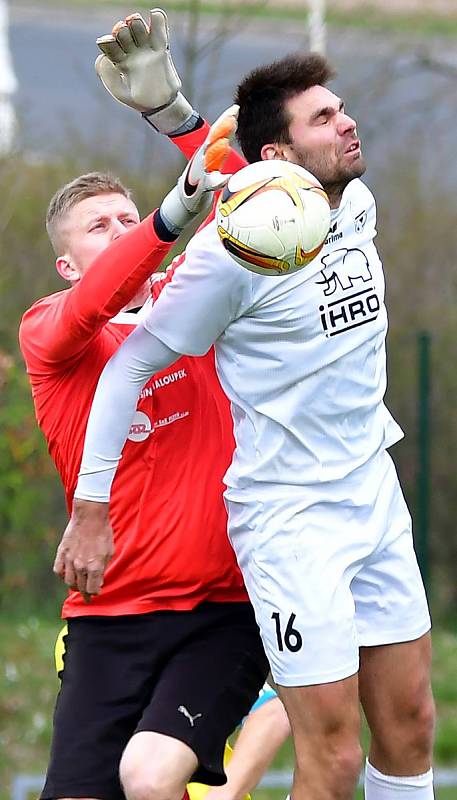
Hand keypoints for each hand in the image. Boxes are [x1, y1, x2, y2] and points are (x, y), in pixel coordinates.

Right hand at [53, 499, 113, 601]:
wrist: (90, 516)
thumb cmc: (103, 533)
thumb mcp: (110, 551)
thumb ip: (104, 568)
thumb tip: (99, 581)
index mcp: (95, 567)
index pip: (93, 589)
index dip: (95, 592)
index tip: (96, 592)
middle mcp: (81, 566)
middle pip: (81, 587)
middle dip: (85, 593)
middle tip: (87, 596)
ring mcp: (70, 560)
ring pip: (69, 582)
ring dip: (74, 586)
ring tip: (78, 585)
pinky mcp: (62, 553)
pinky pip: (59, 571)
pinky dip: (63, 575)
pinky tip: (68, 575)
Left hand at [95, 9, 192, 132]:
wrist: (160, 105)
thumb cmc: (138, 99)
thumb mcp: (119, 91)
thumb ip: (107, 73)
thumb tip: (104, 54)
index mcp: (118, 60)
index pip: (110, 44)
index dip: (108, 40)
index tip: (109, 41)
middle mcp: (131, 51)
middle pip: (123, 32)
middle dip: (121, 30)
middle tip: (122, 33)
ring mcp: (146, 48)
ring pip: (138, 27)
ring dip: (135, 23)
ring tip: (134, 23)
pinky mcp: (161, 48)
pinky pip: (159, 28)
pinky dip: (158, 19)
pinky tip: (155, 15)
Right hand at [159, 104, 238, 231]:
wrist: (186, 199)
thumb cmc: (202, 178)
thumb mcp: (212, 158)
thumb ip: (221, 144)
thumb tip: (231, 126)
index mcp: (206, 150)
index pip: (216, 131)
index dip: (225, 119)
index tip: (235, 109)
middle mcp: (202, 158)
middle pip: (212, 140)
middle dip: (222, 128)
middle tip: (233, 117)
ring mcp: (200, 171)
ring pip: (208, 159)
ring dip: (216, 151)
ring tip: (225, 144)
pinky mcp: (201, 186)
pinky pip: (210, 182)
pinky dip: (218, 181)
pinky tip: (226, 179)